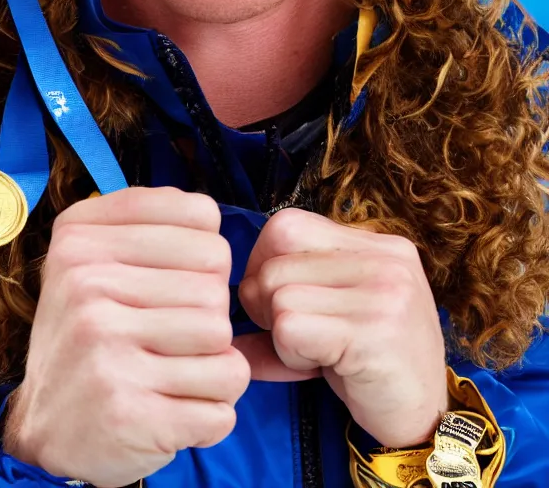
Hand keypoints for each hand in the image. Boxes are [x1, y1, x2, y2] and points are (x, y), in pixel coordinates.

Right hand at [4, 187, 249, 487]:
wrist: (44, 432)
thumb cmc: (88, 338)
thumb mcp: (91, 262)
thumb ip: (147, 225)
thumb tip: (206, 215)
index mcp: (80, 238)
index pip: (201, 216)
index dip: (204, 255)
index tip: (170, 283)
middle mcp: (85, 286)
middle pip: (215, 280)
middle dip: (209, 315)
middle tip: (169, 341)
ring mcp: (104, 349)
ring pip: (223, 337)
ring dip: (212, 365)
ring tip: (171, 375)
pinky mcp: (127, 412)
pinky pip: (222, 395)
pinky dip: (212, 410)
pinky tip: (175, 412)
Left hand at [233, 209, 447, 447]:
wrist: (427, 421)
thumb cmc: (373, 368)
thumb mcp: (333, 323)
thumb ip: (285, 306)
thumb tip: (220, 318)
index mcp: (376, 245)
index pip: (286, 225)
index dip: (263, 264)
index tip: (275, 303)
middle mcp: (384, 259)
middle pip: (276, 261)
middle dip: (266, 306)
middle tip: (295, 339)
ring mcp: (383, 292)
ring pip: (279, 296)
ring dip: (282, 336)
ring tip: (316, 354)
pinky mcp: (373, 332)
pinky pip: (290, 327)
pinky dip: (291, 355)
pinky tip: (322, 367)